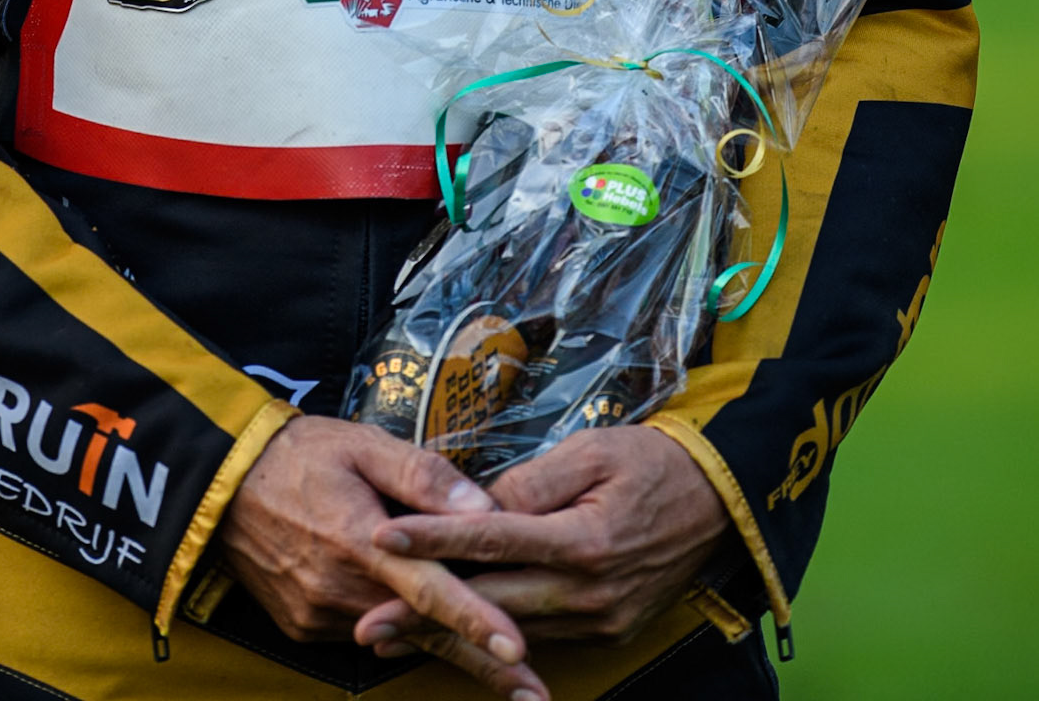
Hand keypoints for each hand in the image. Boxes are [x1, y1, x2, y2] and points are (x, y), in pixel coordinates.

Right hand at [218, 415, 550, 697]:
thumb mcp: (363, 445)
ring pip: (399, 635)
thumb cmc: (301, 454)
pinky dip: (395, 627)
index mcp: (361, 541)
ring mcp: (322, 615)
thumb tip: (483, 505)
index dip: (476, 621)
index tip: (520, 651)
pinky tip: (417, 618)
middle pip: (426, 633)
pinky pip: (365, 630)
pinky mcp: (307, 627)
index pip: (430, 591)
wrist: (223, 482)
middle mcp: (342, 590)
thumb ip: (424, 475)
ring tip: (500, 668)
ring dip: (442, 643)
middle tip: (534, 694)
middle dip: (483, 664)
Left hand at [357, 427, 727, 654]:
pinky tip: (455, 634)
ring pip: (510, 629)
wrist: (720, 503)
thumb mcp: (593, 450)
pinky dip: (495, 634)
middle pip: (490, 603)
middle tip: (367, 621)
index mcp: (581, 539)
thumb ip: (532, 481)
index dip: (433, 538)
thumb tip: (477, 502)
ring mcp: (598, 620)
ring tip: (393, 633)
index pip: (490, 537)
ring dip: (451, 633)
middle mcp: (587, 591)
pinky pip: (540, 636)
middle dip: (424, 613)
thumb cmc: (651, 462)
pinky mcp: (605, 632)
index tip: (382, 537)